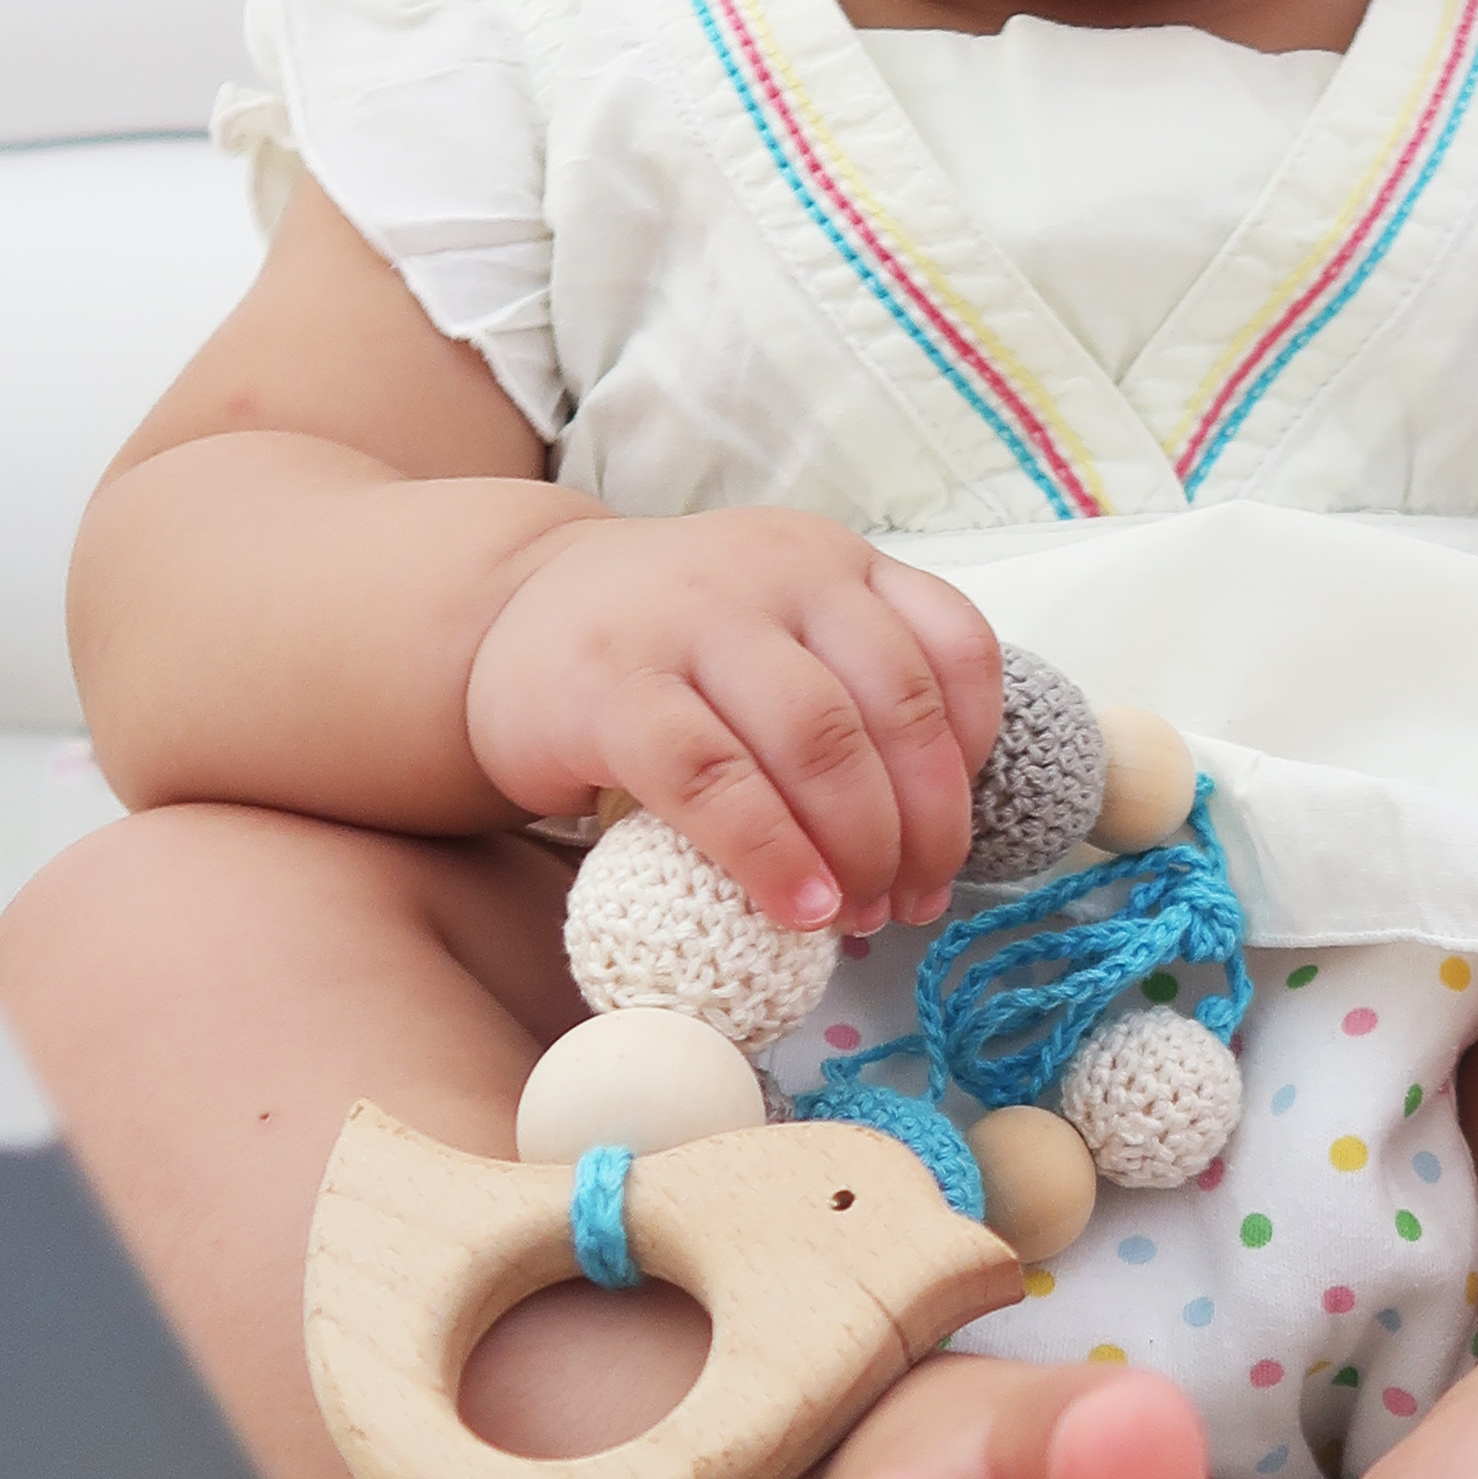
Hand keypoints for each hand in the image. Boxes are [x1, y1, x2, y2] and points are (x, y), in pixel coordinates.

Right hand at [465, 511, 1001, 936]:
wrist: (503, 616)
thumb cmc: (666, 651)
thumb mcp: (775, 632)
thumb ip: (849, 696)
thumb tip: (926, 849)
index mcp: (832, 562)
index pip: (951, 645)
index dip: (974, 756)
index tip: (955, 837)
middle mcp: (775, 574)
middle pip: (894, 706)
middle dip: (924, 825)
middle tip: (910, 901)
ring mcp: (690, 622)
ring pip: (817, 738)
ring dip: (858, 846)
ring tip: (856, 916)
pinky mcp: (613, 688)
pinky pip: (712, 779)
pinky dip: (769, 855)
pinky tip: (795, 908)